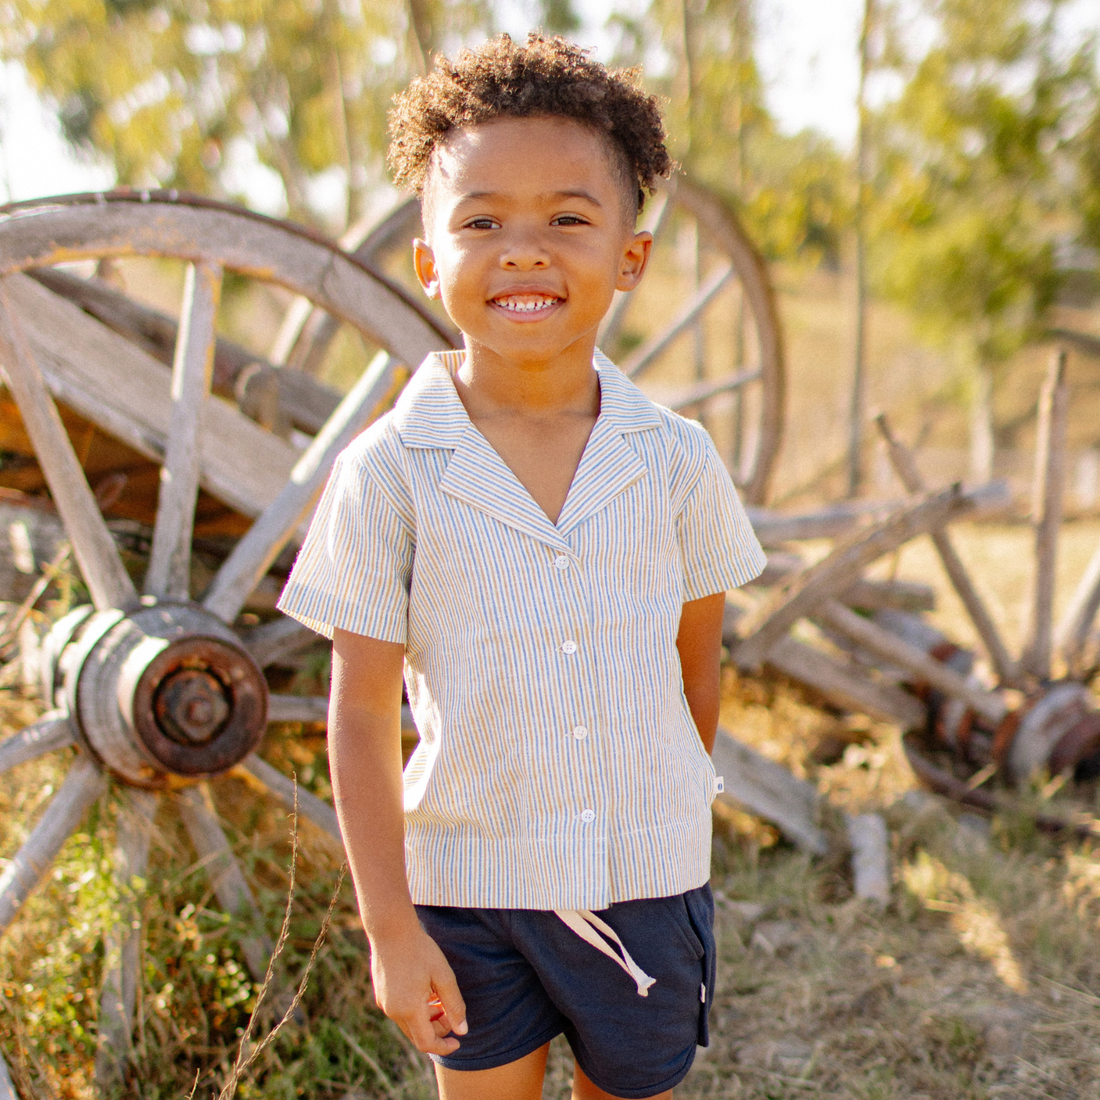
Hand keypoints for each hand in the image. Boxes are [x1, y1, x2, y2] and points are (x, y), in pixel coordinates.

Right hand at [369, 922, 467, 1055]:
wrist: (390, 929)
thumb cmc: (420, 950)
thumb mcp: (443, 976)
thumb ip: (454, 1005)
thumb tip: (462, 1030)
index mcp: (409, 1009)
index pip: (427, 1043)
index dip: (444, 1047)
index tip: (458, 1041)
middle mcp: (393, 1011)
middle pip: (418, 1035)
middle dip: (437, 1029)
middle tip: (450, 1011)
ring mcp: (384, 1004)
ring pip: (409, 1024)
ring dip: (426, 1018)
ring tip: (439, 997)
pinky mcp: (381, 996)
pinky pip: (400, 1012)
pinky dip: (415, 1010)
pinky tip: (425, 990)